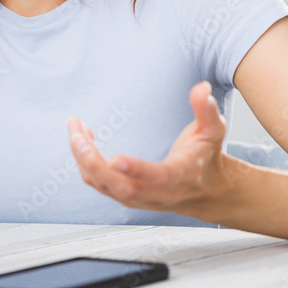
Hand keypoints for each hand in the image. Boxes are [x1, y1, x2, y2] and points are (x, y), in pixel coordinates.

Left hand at [67, 81, 229, 215]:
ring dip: (84, 160)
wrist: (204, 191)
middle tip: (78, 136)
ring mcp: (139, 198)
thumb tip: (201, 88)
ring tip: (75, 130)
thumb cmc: (205, 158)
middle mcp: (158, 193)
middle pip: (122, 188)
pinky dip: (85, 163)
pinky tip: (82, 139)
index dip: (137, 170)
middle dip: (95, 163)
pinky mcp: (125, 196)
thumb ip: (206, 110)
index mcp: (180, 177)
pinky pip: (98, 183)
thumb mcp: (213, 131)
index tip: (116, 159)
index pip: (159, 177)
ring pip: (104, 186)